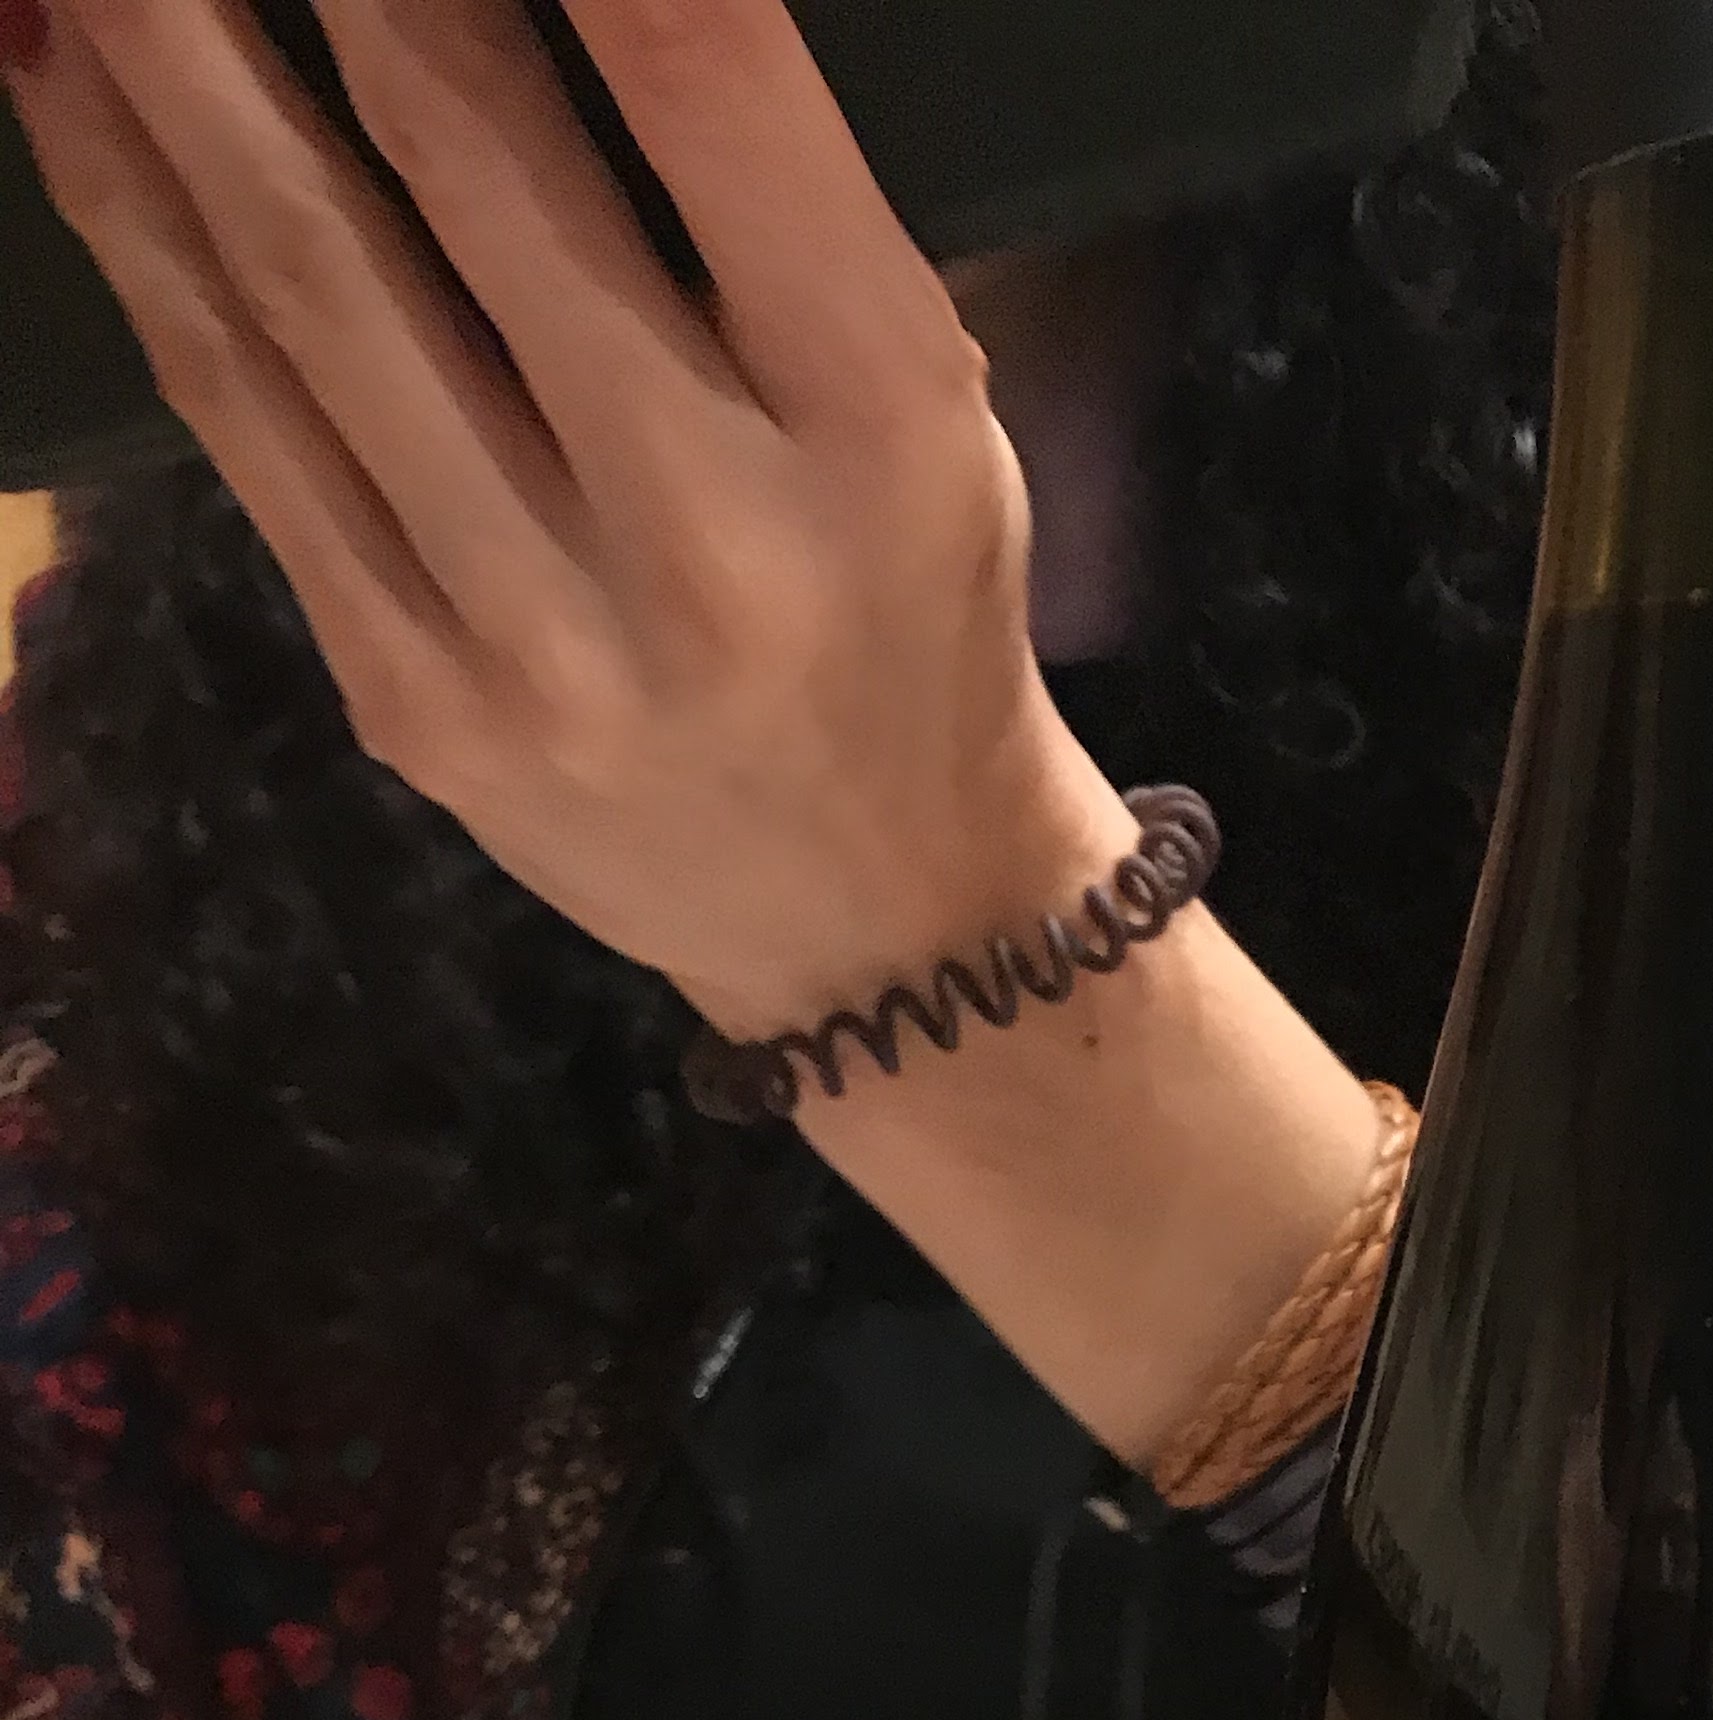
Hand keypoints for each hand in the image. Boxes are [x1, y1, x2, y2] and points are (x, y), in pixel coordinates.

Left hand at [8, 0, 1384, 1466]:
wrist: (878, 918)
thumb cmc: (901, 603)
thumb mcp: (913, 390)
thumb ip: (751, 194)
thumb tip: (529, 5)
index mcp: (877, 419)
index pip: (705, 88)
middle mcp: (711, 532)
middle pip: (465, 157)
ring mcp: (542, 636)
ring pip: (307, 279)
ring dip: (166, 60)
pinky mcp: (415, 697)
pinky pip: (247, 422)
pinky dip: (140, 230)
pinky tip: (72, 92)